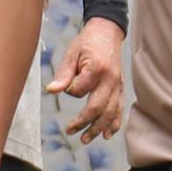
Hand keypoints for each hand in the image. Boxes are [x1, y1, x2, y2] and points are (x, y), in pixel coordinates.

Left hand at [47, 18, 126, 140]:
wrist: (107, 32)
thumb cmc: (87, 42)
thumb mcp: (71, 54)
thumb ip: (63, 75)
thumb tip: (51, 91)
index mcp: (96, 69)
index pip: (80, 90)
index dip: (70, 91)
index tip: (65, 86)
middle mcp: (110, 79)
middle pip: (97, 107)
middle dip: (84, 122)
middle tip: (70, 131)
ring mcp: (118, 85)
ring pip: (110, 112)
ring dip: (98, 128)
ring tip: (86, 139)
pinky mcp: (120, 88)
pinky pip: (119, 109)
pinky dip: (115, 123)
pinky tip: (108, 134)